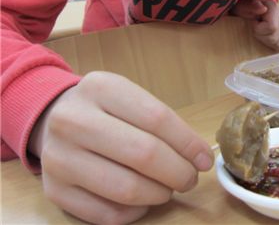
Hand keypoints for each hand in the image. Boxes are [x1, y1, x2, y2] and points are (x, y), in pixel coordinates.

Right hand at [28, 71, 213, 224]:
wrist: (54, 118)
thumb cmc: (106, 110)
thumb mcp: (131, 99)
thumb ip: (164, 123)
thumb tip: (200, 158)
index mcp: (101, 88)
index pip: (157, 118)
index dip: (188, 143)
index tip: (205, 159)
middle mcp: (73, 120)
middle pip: (143, 154)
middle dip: (178, 172)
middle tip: (189, 178)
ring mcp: (58, 157)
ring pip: (125, 189)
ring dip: (158, 194)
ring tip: (167, 189)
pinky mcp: (53, 190)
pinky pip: (106, 214)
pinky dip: (135, 212)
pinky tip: (143, 201)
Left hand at [230, 0, 278, 50]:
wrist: (250, 11)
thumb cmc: (246, 10)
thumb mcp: (243, 7)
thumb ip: (251, 6)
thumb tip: (263, 8)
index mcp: (274, 7)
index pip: (272, 27)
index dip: (258, 29)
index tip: (253, 23)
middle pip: (274, 38)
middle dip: (262, 37)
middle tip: (257, 28)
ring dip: (268, 42)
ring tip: (263, 32)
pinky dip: (276, 45)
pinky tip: (269, 37)